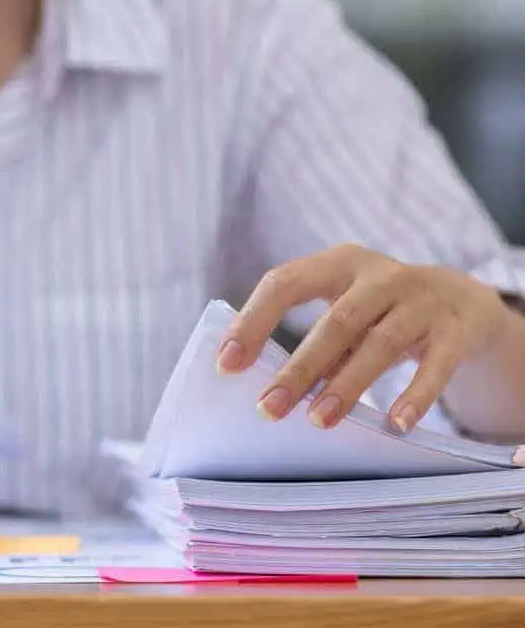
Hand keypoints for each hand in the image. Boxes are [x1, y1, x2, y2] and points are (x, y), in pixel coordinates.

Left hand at [217, 244, 512, 432]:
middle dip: (299, 368)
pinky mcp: (455, 330)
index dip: (253, 322)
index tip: (225, 364)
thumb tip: (268, 391)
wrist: (462, 300)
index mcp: (338, 264)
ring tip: (319, 421)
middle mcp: (380, 276)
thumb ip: (315, 344)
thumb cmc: (379, 313)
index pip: (285, 283)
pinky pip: (436, 365)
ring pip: (381, 344)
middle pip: (335, 322)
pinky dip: (416, 395)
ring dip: (347, 385)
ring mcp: (421, 300)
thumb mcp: (346, 313)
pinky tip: (395, 424)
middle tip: (268, 409)